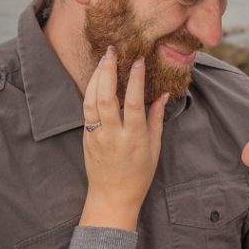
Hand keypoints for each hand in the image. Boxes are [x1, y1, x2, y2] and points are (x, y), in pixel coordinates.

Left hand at [80, 47, 168, 230]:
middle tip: (112, 51)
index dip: (135, 80)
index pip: (133, 102)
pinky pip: (86, 109)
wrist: (112, 196)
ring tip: (103, 59)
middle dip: (108, 71)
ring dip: (96, 77)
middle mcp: (113, 135)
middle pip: (107, 97)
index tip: (138, 61)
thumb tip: (162, 95)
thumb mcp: (154, 148)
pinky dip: (89, 91)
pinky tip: (95, 78)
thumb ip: (156, 120)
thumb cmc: (139, 175)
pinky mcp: (86, 137)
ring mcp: (96, 136)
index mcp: (134, 138)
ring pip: (91, 100)